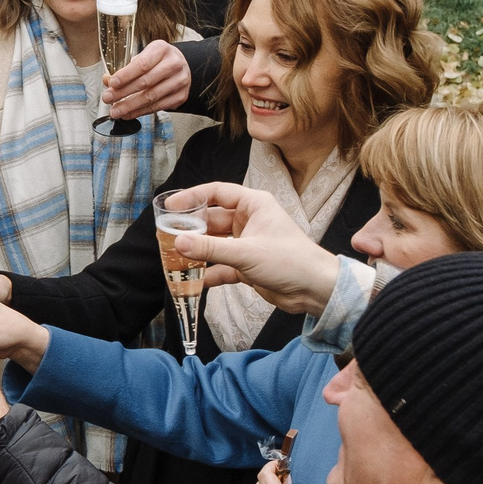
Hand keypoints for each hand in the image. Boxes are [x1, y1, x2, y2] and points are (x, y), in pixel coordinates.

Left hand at [103, 39, 193, 119]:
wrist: (181, 68)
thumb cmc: (158, 61)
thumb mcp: (142, 57)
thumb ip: (125, 68)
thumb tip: (107, 80)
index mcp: (161, 49)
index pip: (142, 64)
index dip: (125, 75)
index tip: (112, 83)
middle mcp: (173, 64)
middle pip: (145, 82)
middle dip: (123, 92)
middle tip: (108, 98)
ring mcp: (179, 81)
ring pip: (151, 97)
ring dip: (130, 106)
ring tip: (116, 111)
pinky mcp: (180, 96)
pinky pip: (157, 107)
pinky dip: (140, 112)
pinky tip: (128, 113)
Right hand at [163, 182, 345, 314]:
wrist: (315, 290)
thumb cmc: (291, 261)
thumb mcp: (246, 252)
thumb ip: (210, 248)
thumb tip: (179, 242)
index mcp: (254, 205)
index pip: (217, 193)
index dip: (192, 197)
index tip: (170, 206)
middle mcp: (249, 221)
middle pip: (211, 220)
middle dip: (190, 229)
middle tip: (167, 235)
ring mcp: (247, 243)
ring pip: (214, 244)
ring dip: (197, 252)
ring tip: (174, 258)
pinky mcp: (247, 265)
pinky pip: (221, 265)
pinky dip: (208, 272)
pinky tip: (193, 281)